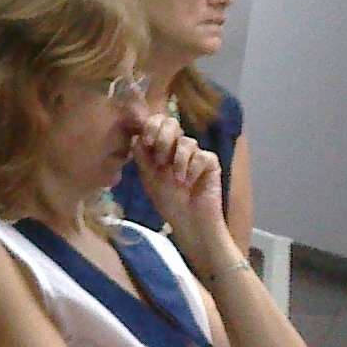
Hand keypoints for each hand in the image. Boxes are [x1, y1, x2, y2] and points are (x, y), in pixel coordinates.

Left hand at [131, 113, 222, 241]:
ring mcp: (195, 154)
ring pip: (187, 141)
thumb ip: (142, 156)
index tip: (147, 141)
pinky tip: (189, 184)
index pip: (157, 124)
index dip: (152, 126)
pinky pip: (202, 156)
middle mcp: (178, 148)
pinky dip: (193, 170)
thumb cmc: (168, 202)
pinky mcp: (210, 163)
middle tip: (160, 160)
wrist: (189, 222)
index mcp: (162, 148)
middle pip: (173, 124)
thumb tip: (136, 135)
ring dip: (178, 161)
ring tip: (177, 180)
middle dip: (164, 138)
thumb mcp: (149, 178)